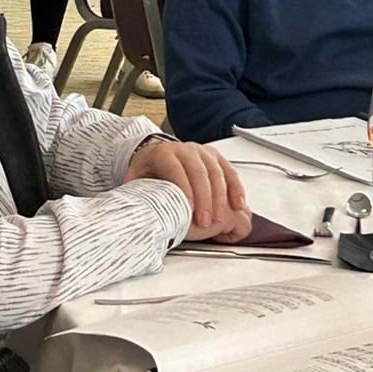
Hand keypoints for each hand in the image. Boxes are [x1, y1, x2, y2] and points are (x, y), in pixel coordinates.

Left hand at [124, 139, 248, 232]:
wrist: (156, 155)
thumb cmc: (148, 170)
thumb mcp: (136, 178)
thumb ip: (136, 190)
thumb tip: (134, 209)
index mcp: (164, 153)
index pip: (176, 169)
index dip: (183, 189)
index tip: (188, 209)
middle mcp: (185, 149)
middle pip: (199, 171)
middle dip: (204, 198)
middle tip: (205, 222)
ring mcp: (202, 152)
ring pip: (216, 172)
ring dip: (220, 197)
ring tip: (219, 220)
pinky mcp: (215, 157)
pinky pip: (229, 171)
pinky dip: (235, 189)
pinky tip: (238, 204)